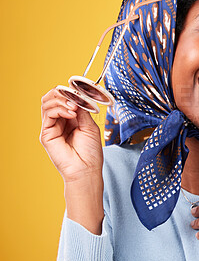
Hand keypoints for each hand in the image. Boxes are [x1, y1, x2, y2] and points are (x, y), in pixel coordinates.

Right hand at [40, 88, 104, 233]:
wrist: (87, 169)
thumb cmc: (90, 151)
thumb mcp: (89, 125)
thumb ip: (82, 110)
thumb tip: (77, 96)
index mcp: (70, 119)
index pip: (63, 99)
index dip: (70, 92)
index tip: (81, 91)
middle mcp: (59, 121)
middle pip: (52, 98)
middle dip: (63, 93)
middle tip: (75, 97)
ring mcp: (51, 127)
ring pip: (47, 103)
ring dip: (62, 100)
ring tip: (74, 107)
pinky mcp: (46, 134)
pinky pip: (48, 114)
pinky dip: (60, 108)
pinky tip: (71, 113)